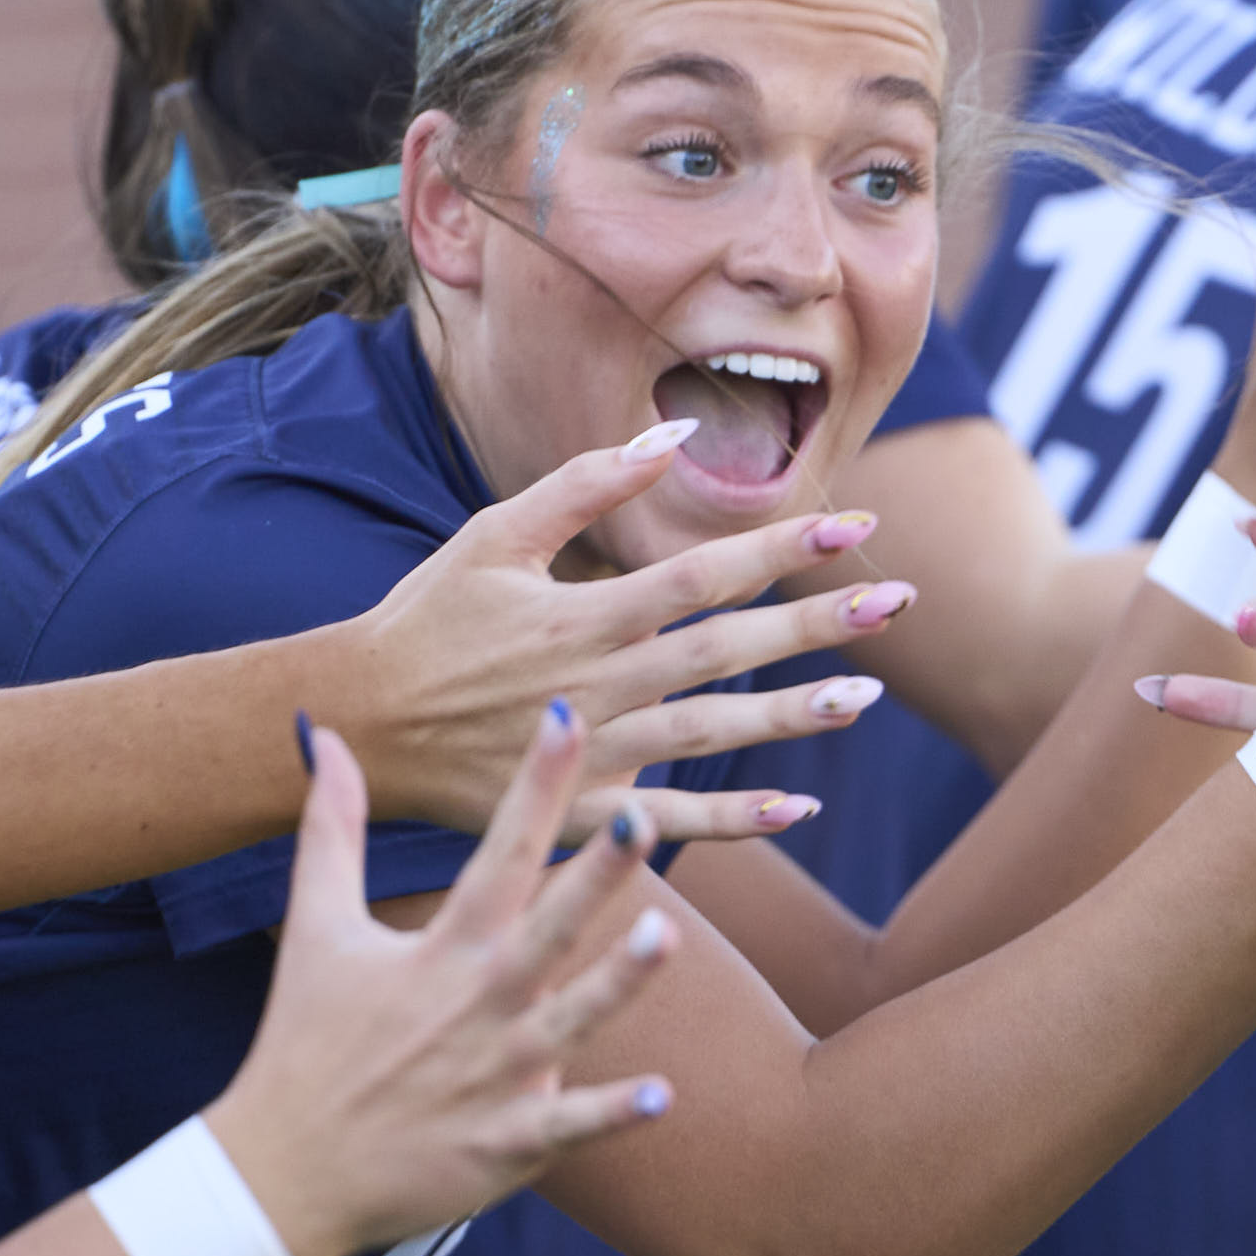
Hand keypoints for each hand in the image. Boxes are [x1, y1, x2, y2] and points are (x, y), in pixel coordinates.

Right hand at [205, 706, 679, 1255]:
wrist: (283, 1172)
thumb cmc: (308, 1042)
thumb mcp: (316, 928)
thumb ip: (331, 831)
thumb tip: (323, 737)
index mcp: (441, 949)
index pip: (496, 853)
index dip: (533, 785)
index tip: (565, 719)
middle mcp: (476, 1004)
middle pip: (547, 929)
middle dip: (593, 876)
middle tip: (641, 820)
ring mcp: (494, 1076)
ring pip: (570, 1021)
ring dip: (618, 983)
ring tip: (666, 935)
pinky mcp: (504, 1142)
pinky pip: (568, 1126)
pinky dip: (611, 1114)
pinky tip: (663, 1095)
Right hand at [319, 426, 921, 847]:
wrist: (357, 722)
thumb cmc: (427, 619)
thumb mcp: (493, 535)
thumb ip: (585, 485)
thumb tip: (676, 435)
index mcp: (579, 614)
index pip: (701, 576)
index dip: (780, 552)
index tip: (856, 527)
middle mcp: (596, 684)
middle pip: (725, 652)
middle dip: (815, 627)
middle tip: (898, 603)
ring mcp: (590, 754)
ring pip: (710, 734)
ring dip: (792, 717)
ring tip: (868, 697)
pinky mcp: (576, 810)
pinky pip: (668, 819)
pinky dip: (732, 818)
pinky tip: (798, 809)